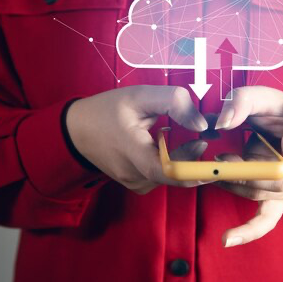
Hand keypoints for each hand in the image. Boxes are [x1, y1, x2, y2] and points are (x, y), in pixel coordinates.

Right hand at [66, 85, 211, 193]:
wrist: (76, 131)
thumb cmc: (107, 110)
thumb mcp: (140, 96)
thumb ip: (173, 102)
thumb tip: (202, 124)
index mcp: (131, 152)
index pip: (167, 171)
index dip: (193, 165)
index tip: (206, 145)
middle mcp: (133, 175)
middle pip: (174, 174)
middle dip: (193, 158)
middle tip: (202, 137)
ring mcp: (134, 183)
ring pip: (169, 177)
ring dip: (181, 158)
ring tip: (175, 134)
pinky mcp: (135, 185)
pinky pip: (161, 177)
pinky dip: (170, 163)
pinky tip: (162, 145)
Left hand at [213, 86, 282, 246]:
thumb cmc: (272, 110)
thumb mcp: (259, 95)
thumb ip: (241, 102)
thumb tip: (222, 123)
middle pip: (278, 177)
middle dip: (245, 173)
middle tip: (219, 162)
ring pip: (264, 194)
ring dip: (235, 185)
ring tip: (214, 172)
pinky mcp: (278, 199)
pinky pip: (266, 220)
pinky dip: (248, 231)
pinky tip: (228, 239)